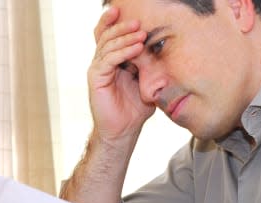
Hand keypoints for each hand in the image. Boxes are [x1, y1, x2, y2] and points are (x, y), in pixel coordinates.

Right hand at [88, 7, 155, 142]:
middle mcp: (102, 62)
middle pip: (106, 35)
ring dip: (124, 37)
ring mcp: (98, 69)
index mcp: (112, 61)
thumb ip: (149, 66)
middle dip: (121, 26)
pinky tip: (136, 49)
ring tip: (141, 33)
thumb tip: (165, 49)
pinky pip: (108, 60)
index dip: (117, 22)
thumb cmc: (135, 109)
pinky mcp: (96, 78)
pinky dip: (122, 52)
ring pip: (107, 45)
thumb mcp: (146, 82)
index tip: (132, 13)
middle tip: (138, 21)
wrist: (124, 131)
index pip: (111, 35)